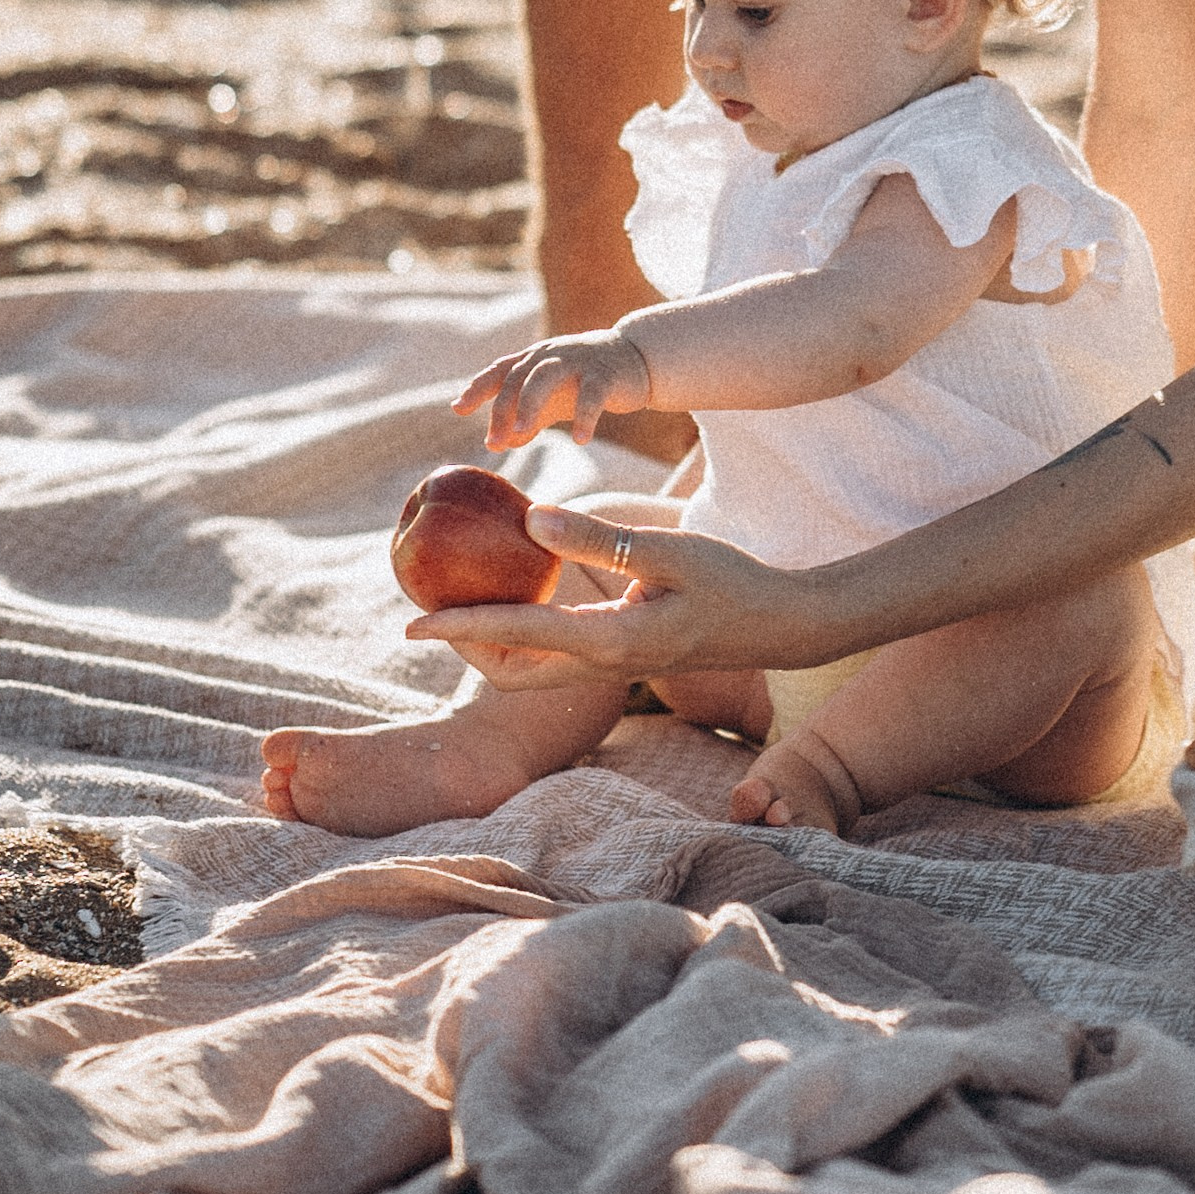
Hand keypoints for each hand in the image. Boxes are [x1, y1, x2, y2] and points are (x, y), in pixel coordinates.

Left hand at [407, 505, 834, 685]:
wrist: (781, 627)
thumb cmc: (732, 582)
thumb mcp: (669, 551)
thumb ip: (599, 539)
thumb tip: (529, 520)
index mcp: (611, 641)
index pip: (519, 633)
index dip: (461, 626)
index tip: (413, 620)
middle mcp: (604, 665)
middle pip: (511, 673)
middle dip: (464, 648)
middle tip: (426, 612)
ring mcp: (614, 669)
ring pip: (531, 673)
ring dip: (490, 646)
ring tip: (461, 606)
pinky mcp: (623, 661)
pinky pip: (555, 659)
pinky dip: (523, 637)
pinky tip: (521, 600)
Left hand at [454, 328, 654, 448]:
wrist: (636, 359)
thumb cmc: (586, 380)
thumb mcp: (553, 400)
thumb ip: (527, 420)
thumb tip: (500, 443)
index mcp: (534, 359)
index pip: (500, 371)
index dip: (478, 388)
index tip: (458, 408)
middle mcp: (550, 355)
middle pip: (517, 378)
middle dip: (502, 410)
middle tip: (493, 442)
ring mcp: (577, 361)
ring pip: (545, 378)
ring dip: (529, 405)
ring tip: (521, 434)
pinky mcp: (605, 374)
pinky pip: (592, 395)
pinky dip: (585, 416)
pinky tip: (580, 440)